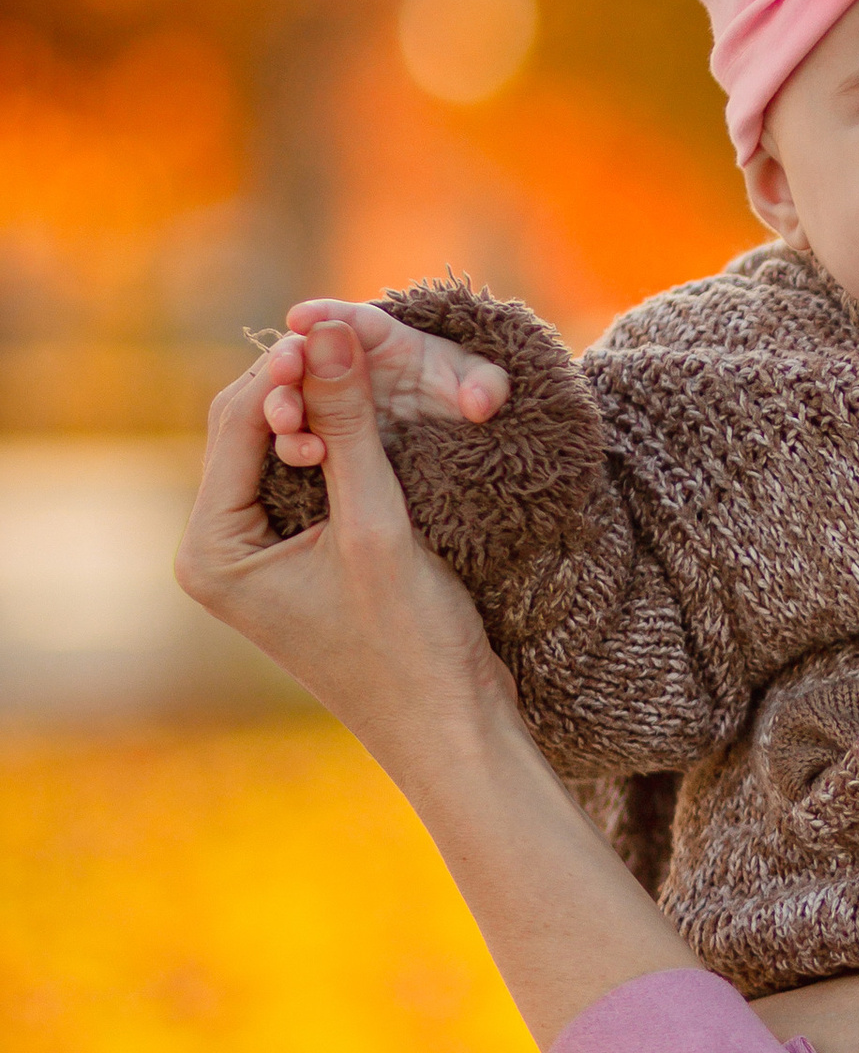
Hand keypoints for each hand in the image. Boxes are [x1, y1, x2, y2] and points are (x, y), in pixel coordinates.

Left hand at [179, 322, 519, 763]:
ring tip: (371, 371)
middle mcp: (218, 550)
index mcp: (212, 551)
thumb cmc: (411, 646)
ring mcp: (255, 554)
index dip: (286, 367)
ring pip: (280, 445)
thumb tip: (326, 331)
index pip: (236, 423)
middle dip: (301, 383)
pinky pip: (306, 474)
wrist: (451, 728)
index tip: (340, 324)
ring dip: (322, 408)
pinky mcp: (295, 555)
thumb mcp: (378, 525)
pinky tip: (376, 419)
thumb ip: (348, 425)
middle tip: (357, 335)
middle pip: (249, 427)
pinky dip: (338, 442)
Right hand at [261, 298, 512, 467]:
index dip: (324, 313)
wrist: (461, 456)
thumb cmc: (470, 402)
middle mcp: (348, 367)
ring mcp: (332, 405)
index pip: (351, 320)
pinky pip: (298, 439)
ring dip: (283, 406)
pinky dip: (294, 445)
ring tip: (289, 421)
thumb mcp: (480, 392)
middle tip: (284, 372)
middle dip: (290, 360)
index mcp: (383, 340)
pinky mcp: (324, 441)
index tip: (298, 317)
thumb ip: (484, 386)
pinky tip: (305, 458)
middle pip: (306, 355)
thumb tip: (477, 402)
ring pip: (293, 398)